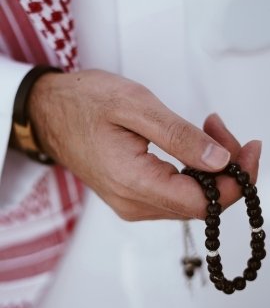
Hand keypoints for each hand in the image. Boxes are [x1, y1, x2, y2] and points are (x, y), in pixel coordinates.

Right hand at [28, 69, 260, 220]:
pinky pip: (174, 192)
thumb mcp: (135, 106)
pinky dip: (192, 170)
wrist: (49, 112)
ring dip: (209, 167)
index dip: (236, 182)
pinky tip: (191, 145)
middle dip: (225, 167)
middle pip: (200, 203)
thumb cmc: (84, 103)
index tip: (250, 149)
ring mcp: (131, 202)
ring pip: (189, 198)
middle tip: (220, 127)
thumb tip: (221, 161)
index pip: (202, 203)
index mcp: (133, 183)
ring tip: (207, 128)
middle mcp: (133, 203)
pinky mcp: (132, 195)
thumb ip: (179, 136)